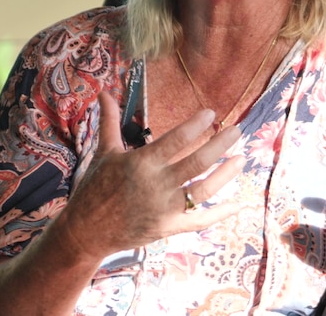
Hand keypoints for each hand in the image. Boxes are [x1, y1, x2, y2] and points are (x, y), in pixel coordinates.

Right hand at [53, 92, 245, 263]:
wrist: (84, 232)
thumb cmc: (94, 189)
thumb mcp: (104, 153)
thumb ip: (110, 122)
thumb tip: (103, 92)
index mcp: (141, 163)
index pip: (174, 140)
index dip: (195, 126)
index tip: (211, 113)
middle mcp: (156, 185)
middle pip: (197, 163)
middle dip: (220, 145)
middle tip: (238, 131)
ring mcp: (164, 208)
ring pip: (203, 190)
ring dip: (226, 175)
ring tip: (241, 158)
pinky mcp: (168, 227)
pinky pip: (199, 221)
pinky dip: (220, 214)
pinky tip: (238, 203)